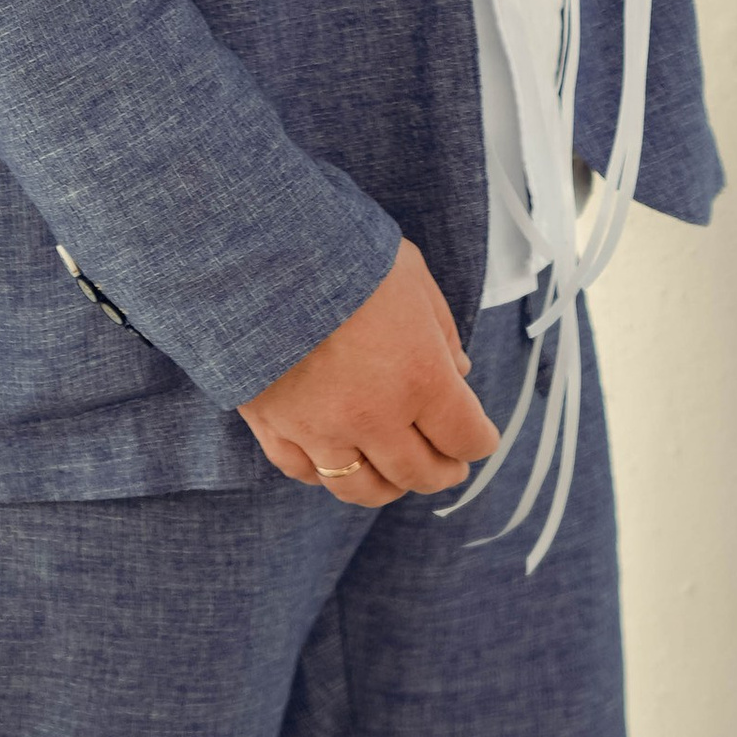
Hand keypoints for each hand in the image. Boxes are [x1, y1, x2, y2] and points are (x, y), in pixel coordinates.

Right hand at [238, 238, 499, 507]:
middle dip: (443, 471)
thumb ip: (442, 329)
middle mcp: (374, 416)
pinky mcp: (274, 425)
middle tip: (449, 465)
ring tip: (395, 472)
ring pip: (361, 488)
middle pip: (418, 473)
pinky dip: (325, 473)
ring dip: (387, 485)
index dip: (480, 440)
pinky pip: (304, 472)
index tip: (479, 435)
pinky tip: (336, 457)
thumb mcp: (412, 275)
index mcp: (420, 377)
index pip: (466, 438)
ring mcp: (320, 428)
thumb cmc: (342, 251)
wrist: (255, 249)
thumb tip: (458, 371)